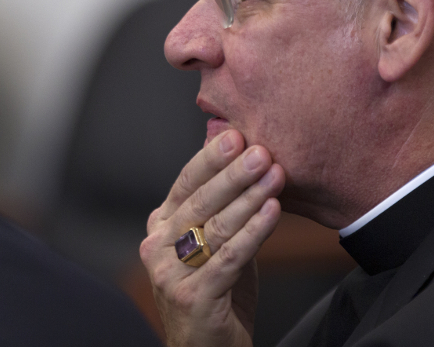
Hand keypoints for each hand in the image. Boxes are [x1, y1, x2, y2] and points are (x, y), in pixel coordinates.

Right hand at [140, 130, 285, 346]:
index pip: (185, 183)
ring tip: (276, 176)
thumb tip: (241, 155)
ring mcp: (171, 274)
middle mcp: (158, 247)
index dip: (211, 159)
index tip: (236, 135)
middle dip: (234, 174)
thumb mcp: (214, 241)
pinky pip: (229, 258)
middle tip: (261, 151)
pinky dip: (254, 232)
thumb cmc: (216, 290)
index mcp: (161, 227)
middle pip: (200, 202)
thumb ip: (222, 206)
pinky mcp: (193, 297)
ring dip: (250, 198)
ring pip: (216, 227)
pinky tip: (273, 211)